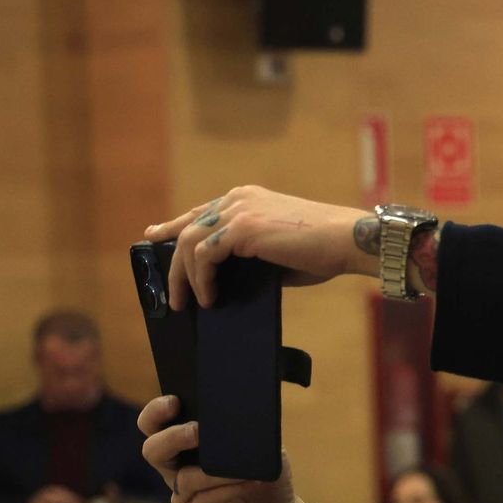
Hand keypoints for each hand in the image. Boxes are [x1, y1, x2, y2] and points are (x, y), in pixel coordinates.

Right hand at [136, 396, 339, 502]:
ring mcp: (183, 496)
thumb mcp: (265, 449)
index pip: (156, 424)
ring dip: (216, 471)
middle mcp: (178, 470)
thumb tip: (240, 412)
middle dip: (172, 437)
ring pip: (184, 478)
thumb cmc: (268, 480)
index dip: (156, 412)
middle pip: (152, 450)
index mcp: (188, 447)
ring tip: (244, 470)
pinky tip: (248, 484)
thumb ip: (250, 431)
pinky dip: (226, 490)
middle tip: (196, 432)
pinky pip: (201, 502)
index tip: (174, 401)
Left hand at [144, 186, 371, 309]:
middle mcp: (238, 199)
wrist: (347, 240)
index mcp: (247, 199)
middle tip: (172, 294)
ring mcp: (238, 210)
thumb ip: (252, 257)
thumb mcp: (279, 251)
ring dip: (185, 277)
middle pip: (188, 227)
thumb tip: (230, 281)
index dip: (174, 225)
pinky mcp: (242, 228)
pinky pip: (204, 255)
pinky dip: (202, 279)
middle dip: (173, 263)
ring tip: (191, 303)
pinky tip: (210, 297)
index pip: (201, 212)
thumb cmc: (323, 250)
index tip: (154, 236)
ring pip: (190, 242)